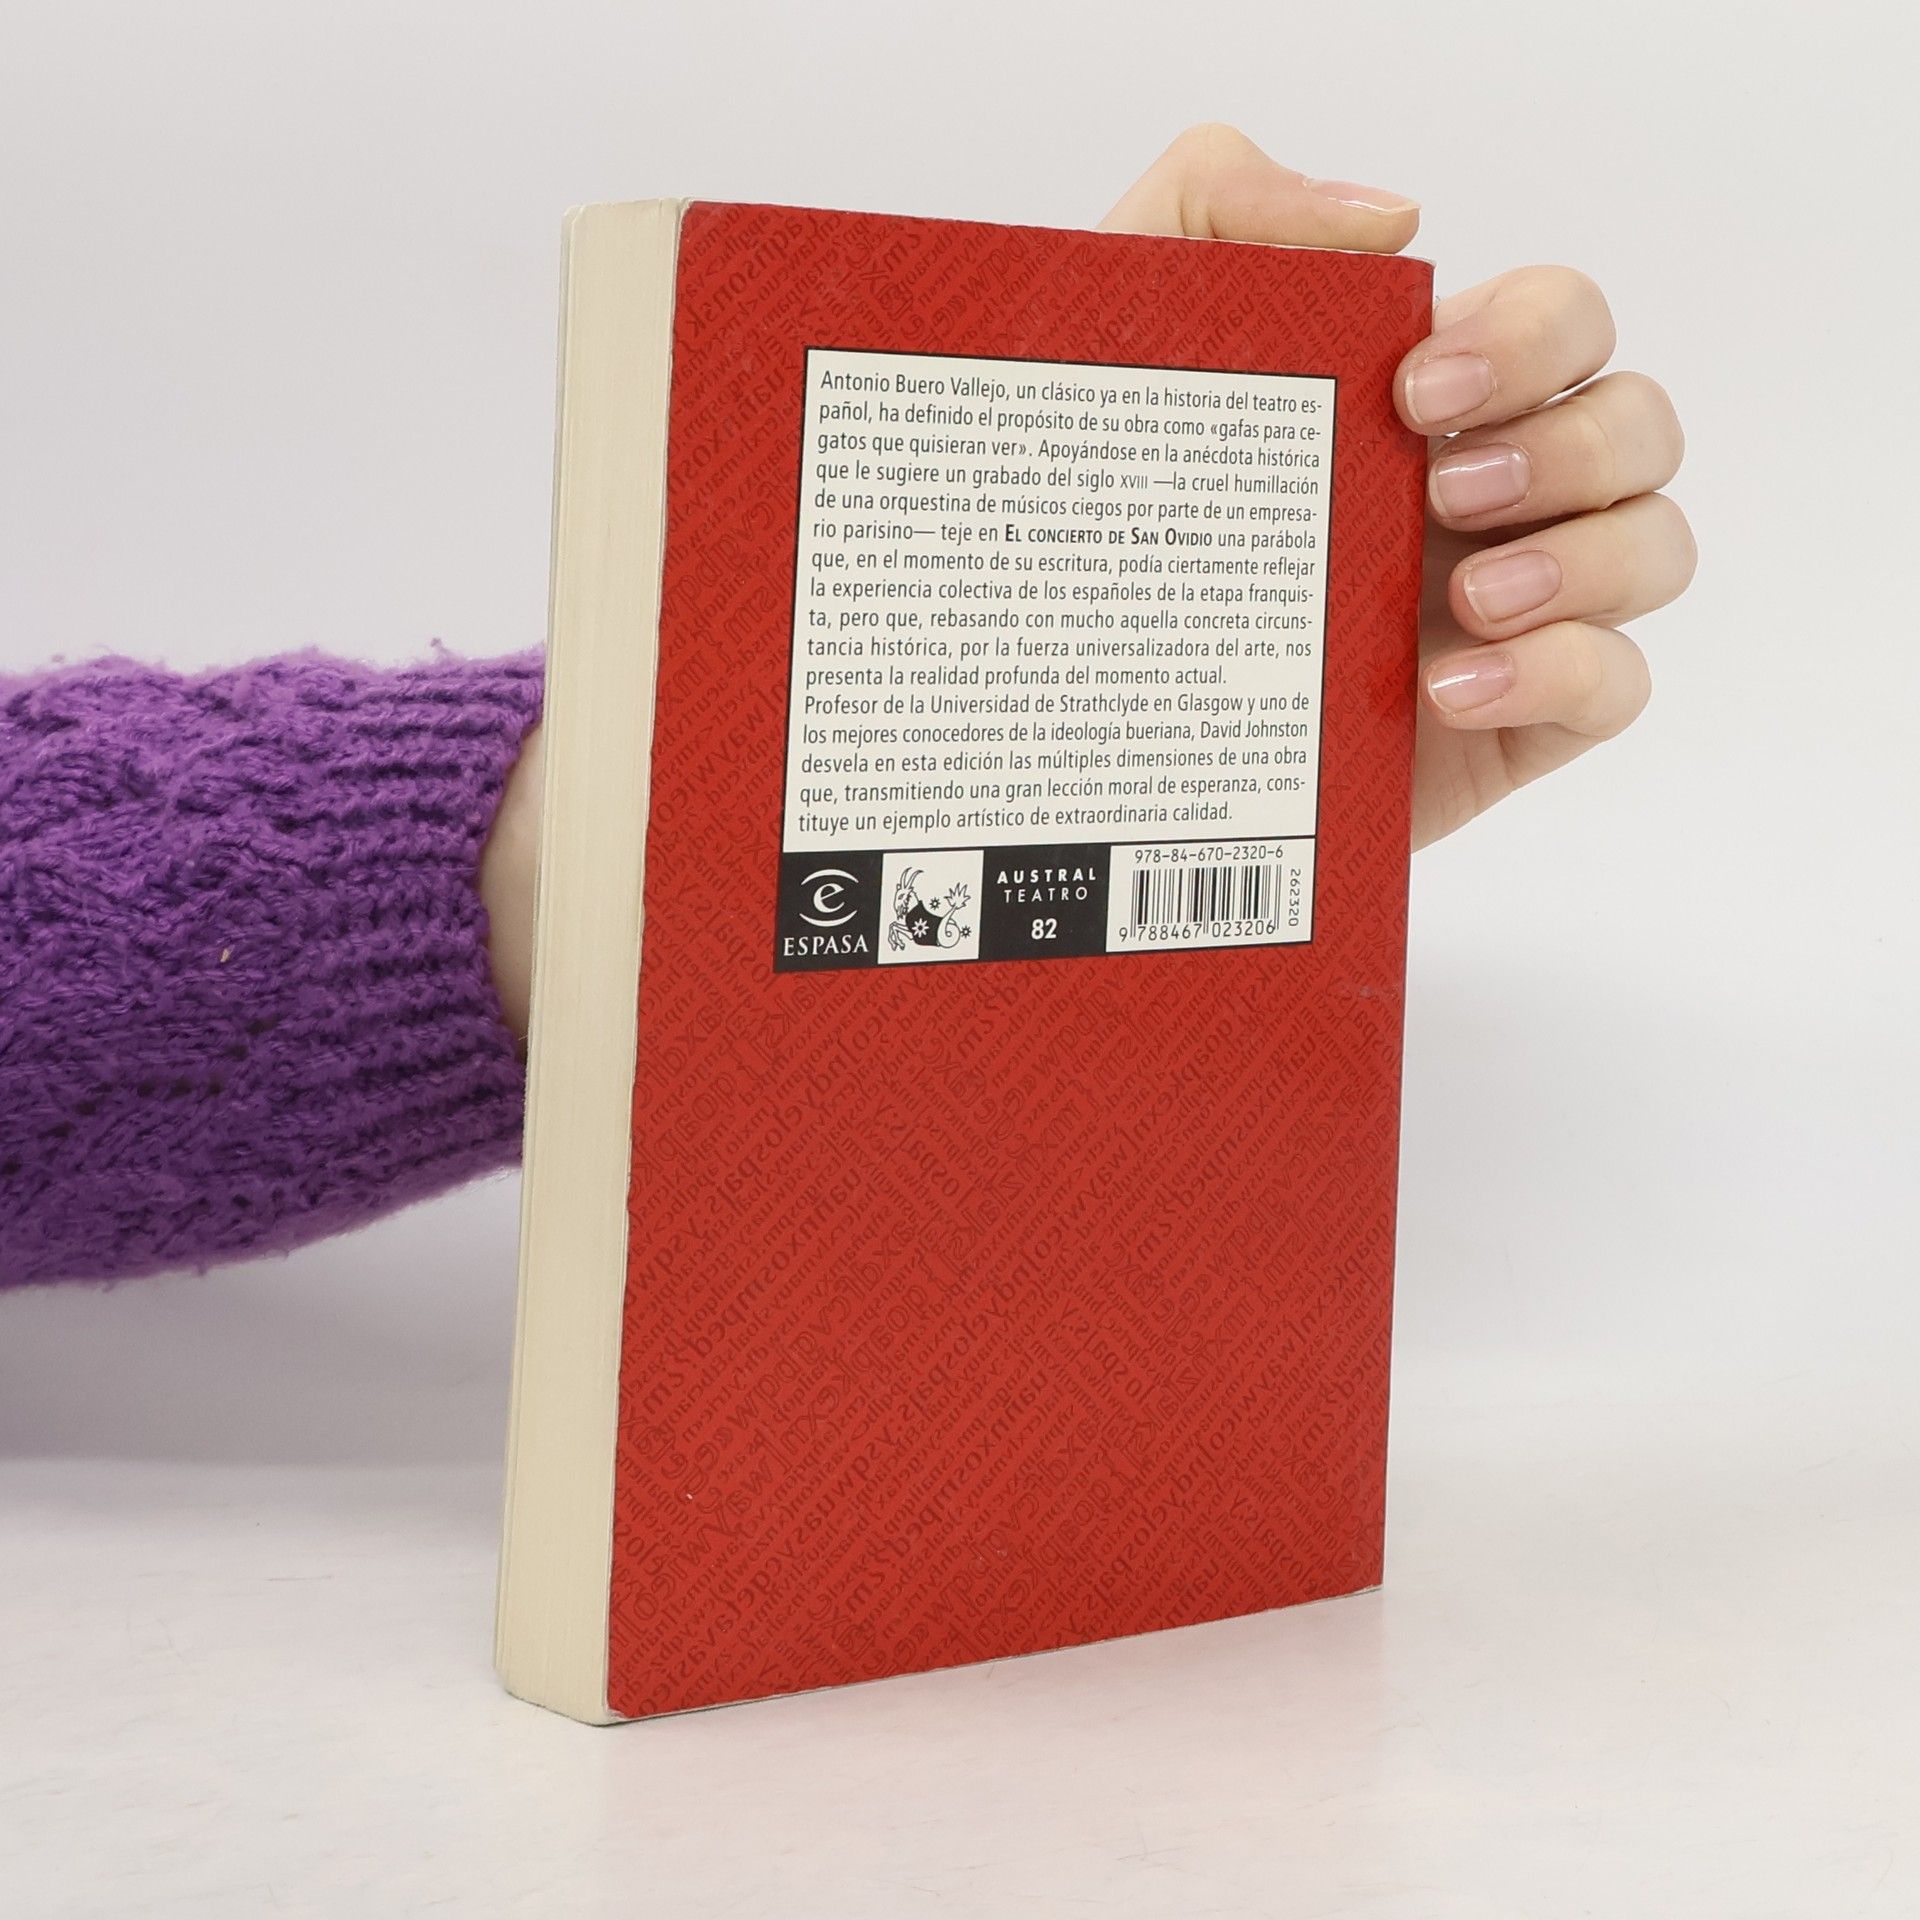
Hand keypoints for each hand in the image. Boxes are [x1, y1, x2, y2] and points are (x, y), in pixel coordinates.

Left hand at [1098, 124, 1693, 849]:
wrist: (1093, 712)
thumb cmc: (1117, 525)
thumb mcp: (1124, 341)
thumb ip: (1215, 204)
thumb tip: (1392, 215)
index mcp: (1430, 401)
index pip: (1561, 319)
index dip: (1531, 336)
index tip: (1415, 388)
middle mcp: (1494, 492)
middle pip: (1637, 423)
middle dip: (1567, 444)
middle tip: (1439, 491)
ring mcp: (1514, 608)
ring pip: (1655, 545)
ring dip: (1588, 558)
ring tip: (1464, 599)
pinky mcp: (1512, 719)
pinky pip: (1616, 685)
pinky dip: (1561, 674)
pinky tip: (1452, 690)